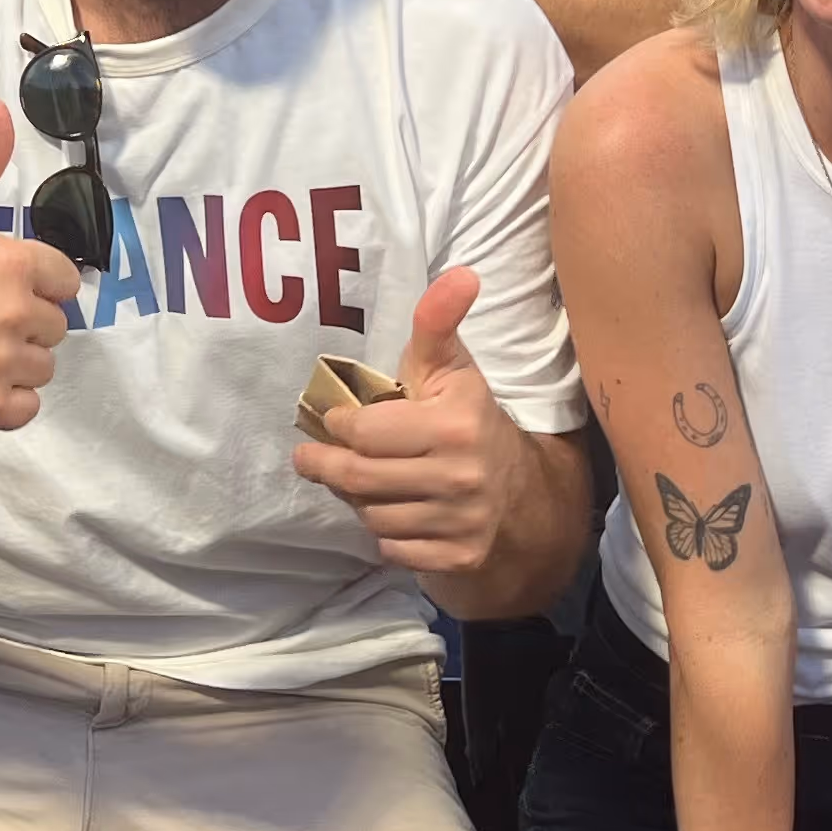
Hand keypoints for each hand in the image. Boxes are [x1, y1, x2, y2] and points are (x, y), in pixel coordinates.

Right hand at [0, 101, 80, 433]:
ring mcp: (2, 364)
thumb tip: (2, 110)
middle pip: (55, 325)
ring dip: (16, 361)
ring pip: (42, 367)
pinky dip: (6, 400)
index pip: (64, 280)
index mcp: (13, 264)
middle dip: (24, 322)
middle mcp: (14, 314)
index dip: (35, 282)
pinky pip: (27, 407)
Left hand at [291, 268, 522, 573]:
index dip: (340, 425)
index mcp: (454, 425)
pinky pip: (393, 550)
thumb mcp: (450, 368)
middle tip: (309, 458)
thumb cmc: (468, 418)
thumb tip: (461, 274)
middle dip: (327, 466)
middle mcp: (460, 476)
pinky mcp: (460, 557)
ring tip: (360, 482)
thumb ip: (438, 323)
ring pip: (373, 516)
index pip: (366, 432)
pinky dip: (385, 535)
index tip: (334, 420)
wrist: (522, 490)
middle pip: (360, 478)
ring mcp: (462, 522)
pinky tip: (392, 513)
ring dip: (358, 501)